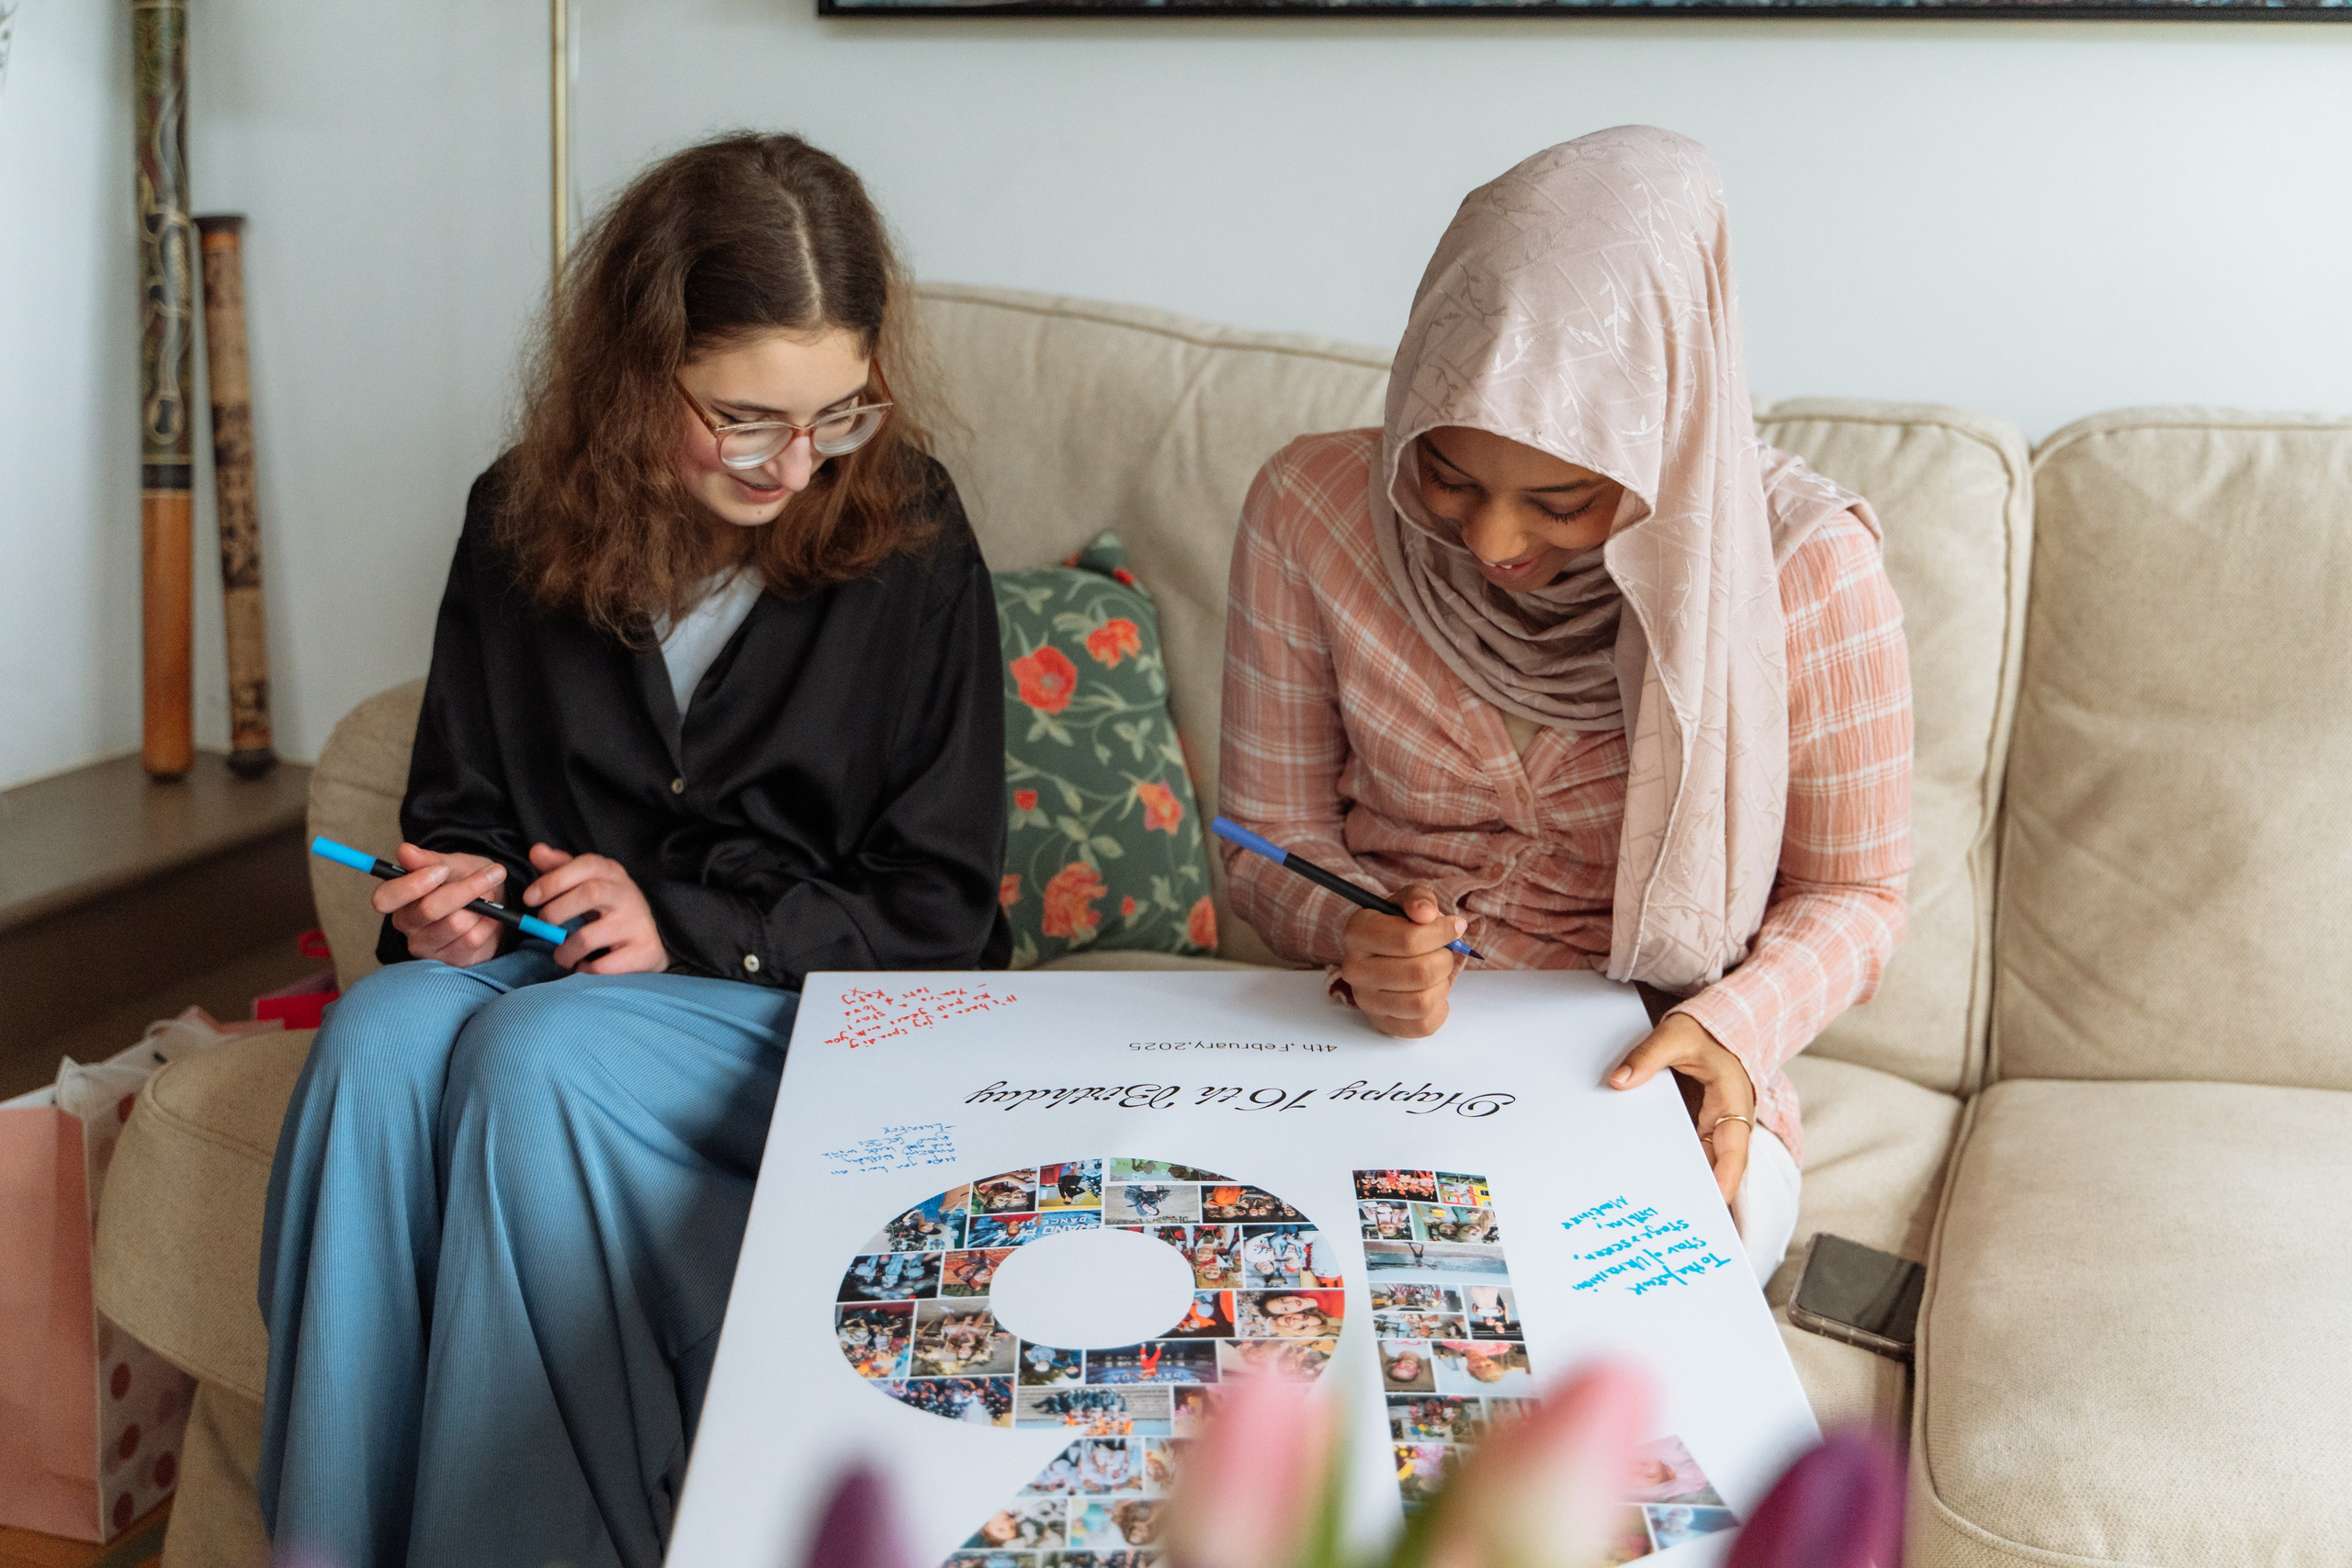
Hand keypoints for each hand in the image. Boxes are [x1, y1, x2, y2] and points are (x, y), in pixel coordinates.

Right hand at [378, 842, 507, 967]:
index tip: (443, 870)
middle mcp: (406, 924)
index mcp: (398, 898)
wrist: (493, 905)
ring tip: (489, 898)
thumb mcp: (452, 864)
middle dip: (466, 889)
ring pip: (456, 924)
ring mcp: (426, 946)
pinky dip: (488, 924)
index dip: (412, 885)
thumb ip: (430, 860)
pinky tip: (490, 918)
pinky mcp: (448, 960)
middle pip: (429, 910)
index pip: (385, 898)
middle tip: (493, 873)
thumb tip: (405, 851)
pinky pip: (471, 940)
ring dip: (482, 907)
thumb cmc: (464, 880)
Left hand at [522, 843, 668, 974]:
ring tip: (562, 956)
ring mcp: (638, 924)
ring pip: (590, 937)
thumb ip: (561, 868)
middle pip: (591, 893)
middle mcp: (629, 894)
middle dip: (557, 910)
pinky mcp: (645, 951)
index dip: (553, 880)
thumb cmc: (609, 909)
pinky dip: (586, 969)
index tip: (529, 898)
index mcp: (613, 874)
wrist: (648, 942)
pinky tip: (584, 966)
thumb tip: (537, 851)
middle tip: (542, 925)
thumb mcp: (588, 884)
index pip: (586, 866)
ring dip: (565, 951)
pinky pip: (604, 966)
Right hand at [1339, 882, 1465, 1038]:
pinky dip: (1439, 1008)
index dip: (1442, 933)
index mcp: (1357, 932)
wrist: (1383, 953)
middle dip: (1444, 960)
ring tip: (1438, 973)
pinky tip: (1433, 991)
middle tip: (1445, 952)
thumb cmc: (1398, 925)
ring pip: (1422, 1003)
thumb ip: (1419, 898)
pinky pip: (1423, 1026)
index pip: (1408, 940)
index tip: (1456, 927)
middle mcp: (1354, 969)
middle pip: (1419, 974)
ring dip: (1442, 985)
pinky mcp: (1381, 1023)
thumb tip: (1427, 914)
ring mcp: (1365, 1000)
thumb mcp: (1407, 902)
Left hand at [1608, 1013, 1755, 1202]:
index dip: (1726, 1177)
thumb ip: (1648, 1057)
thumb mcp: (1676, 1035)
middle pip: (1717, 1167)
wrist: (1715, 1027)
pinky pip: (1690, 1153)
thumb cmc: (1702, 1032)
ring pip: (1703, 1164)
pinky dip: (1674, 1169)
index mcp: (1732, 1102)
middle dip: (1701, 1195)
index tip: (1714, 1202)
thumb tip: (1620, 1081)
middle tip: (1676, 1222)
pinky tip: (1650, 1186)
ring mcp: (1714, 1128)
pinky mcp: (1699, 1127)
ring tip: (1659, 1215)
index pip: (1734, 1149)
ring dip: (1685, 1187)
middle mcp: (1727, 1122)